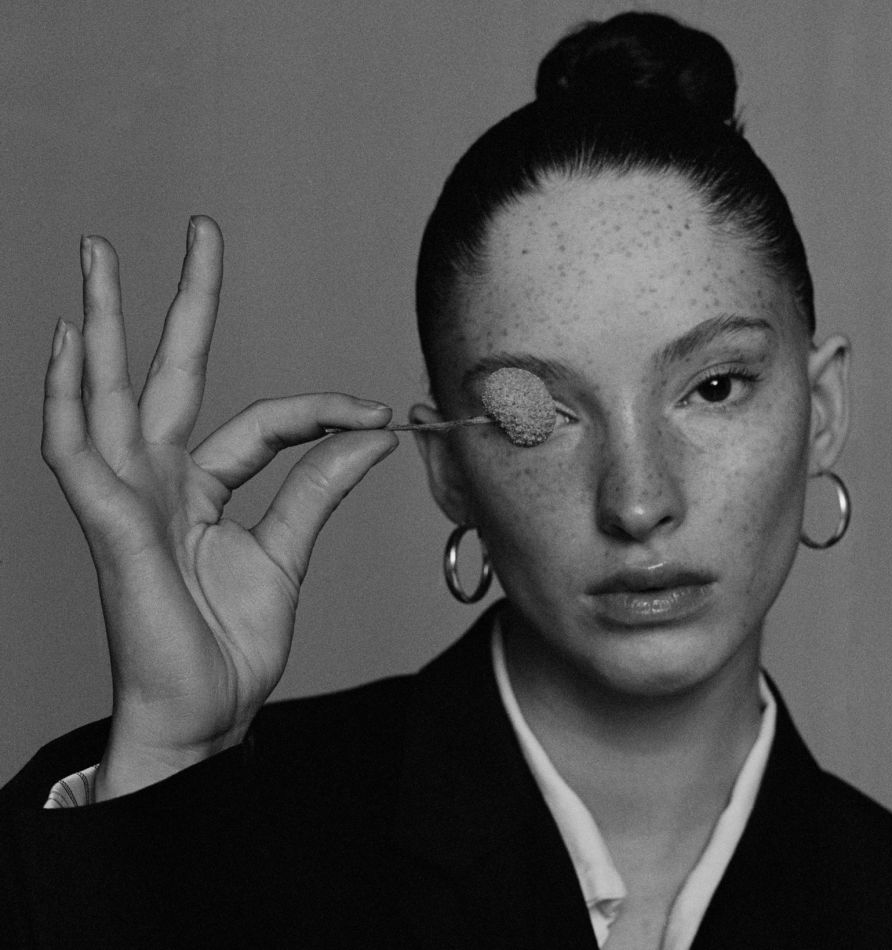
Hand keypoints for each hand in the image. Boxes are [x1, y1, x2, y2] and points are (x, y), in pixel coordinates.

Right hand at [41, 217, 398, 797]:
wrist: (205, 715)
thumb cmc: (229, 646)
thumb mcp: (286, 554)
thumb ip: (318, 489)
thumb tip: (371, 435)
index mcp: (202, 489)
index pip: (263, 422)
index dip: (321, 410)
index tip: (376, 412)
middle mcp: (160, 481)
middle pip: (166, 374)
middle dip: (179, 303)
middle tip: (195, 232)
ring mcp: (129, 499)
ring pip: (107, 392)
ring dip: (103, 324)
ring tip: (100, 257)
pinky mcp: (111, 525)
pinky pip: (77, 450)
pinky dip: (66, 395)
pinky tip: (66, 342)